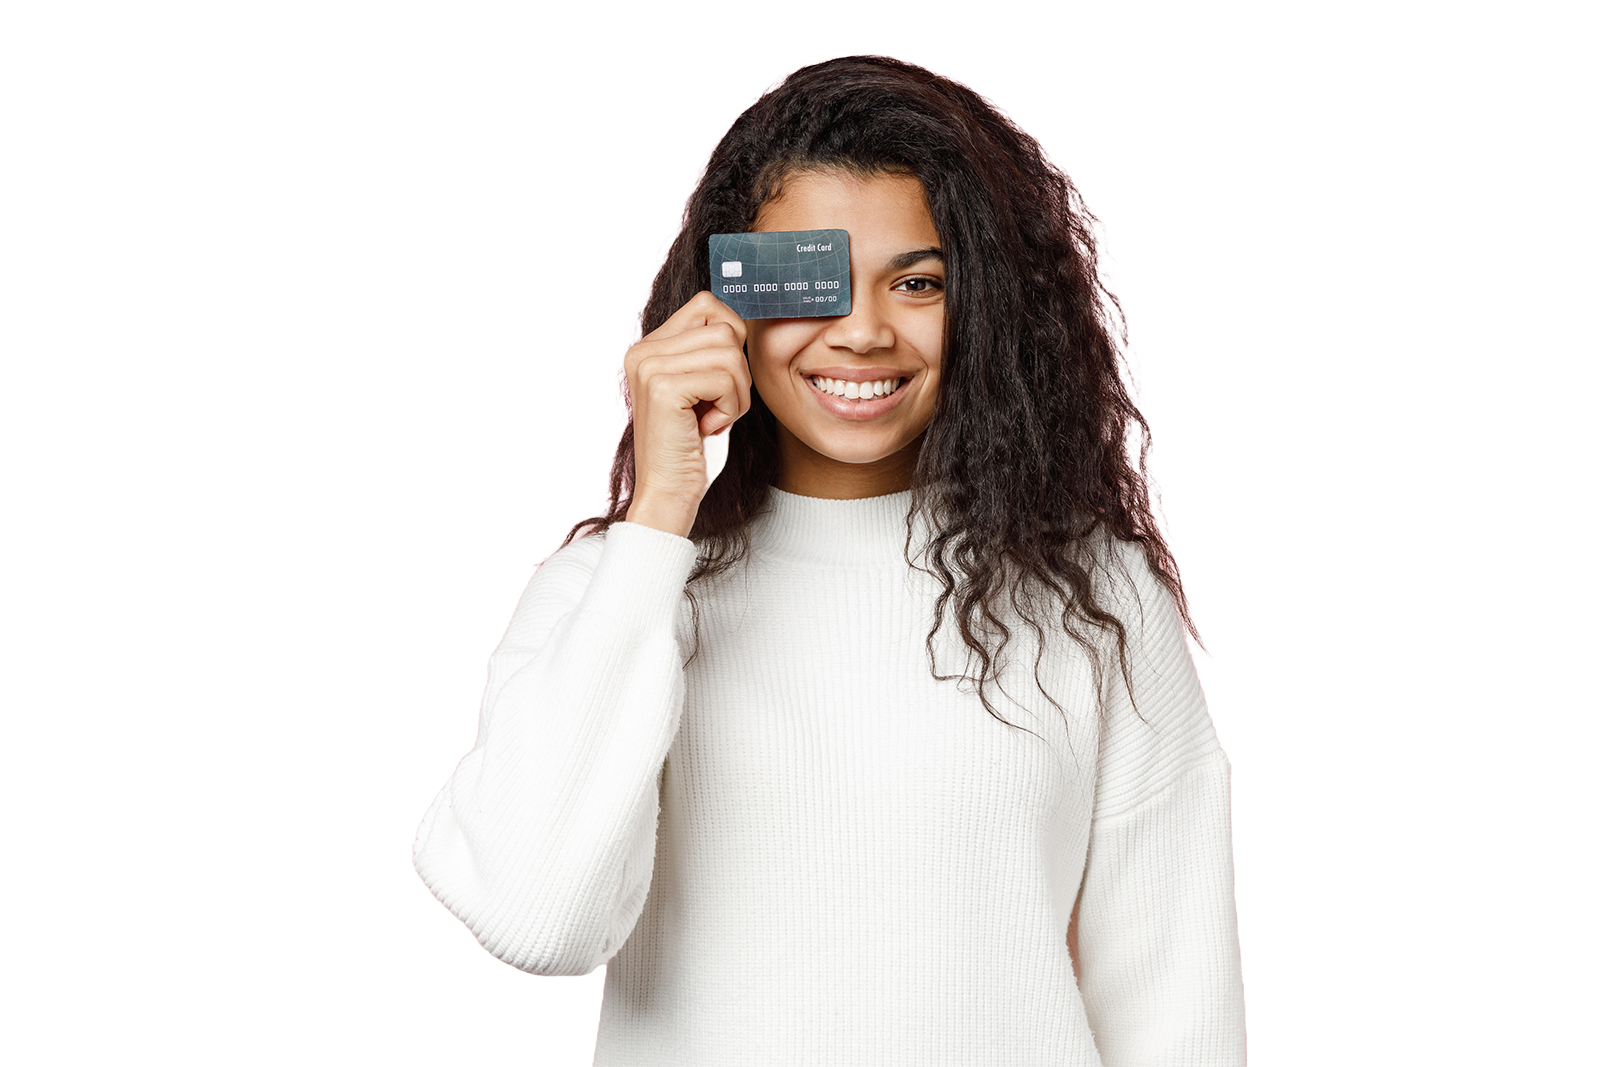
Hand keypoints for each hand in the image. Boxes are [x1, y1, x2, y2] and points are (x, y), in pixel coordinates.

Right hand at [622, 291, 751, 537]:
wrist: (671, 492)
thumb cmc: (694, 448)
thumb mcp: (705, 390)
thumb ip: (714, 352)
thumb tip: (743, 320)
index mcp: (651, 347)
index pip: (708, 305)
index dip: (732, 338)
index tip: (722, 381)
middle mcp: (644, 351)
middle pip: (724, 328)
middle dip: (740, 373)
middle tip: (721, 407)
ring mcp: (649, 367)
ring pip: (730, 353)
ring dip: (738, 393)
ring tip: (716, 418)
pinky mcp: (662, 388)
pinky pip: (725, 378)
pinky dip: (731, 407)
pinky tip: (710, 427)